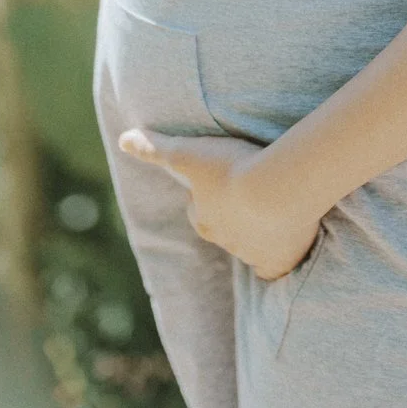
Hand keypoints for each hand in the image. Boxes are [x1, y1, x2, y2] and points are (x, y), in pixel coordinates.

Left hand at [118, 127, 324, 280]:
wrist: (276, 188)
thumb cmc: (230, 168)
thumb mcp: (186, 153)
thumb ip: (154, 149)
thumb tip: (123, 139)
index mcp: (202, 218)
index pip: (199, 208)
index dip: (208, 193)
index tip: (223, 177)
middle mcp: (224, 240)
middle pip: (224, 227)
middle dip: (232, 213)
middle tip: (250, 190)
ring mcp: (252, 252)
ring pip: (250, 244)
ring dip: (258, 229)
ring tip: (276, 205)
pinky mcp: (277, 261)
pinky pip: (273, 268)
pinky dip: (276, 262)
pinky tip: (284, 250)